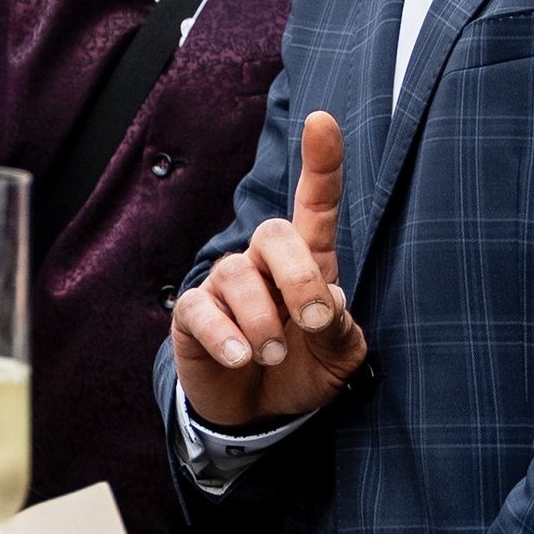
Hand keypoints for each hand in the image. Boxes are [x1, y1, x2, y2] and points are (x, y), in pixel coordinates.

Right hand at [172, 111, 368, 430]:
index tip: (321, 120)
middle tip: (313, 322)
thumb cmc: (305, 368)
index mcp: (309, 262)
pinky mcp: (192, 315)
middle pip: (275, 233)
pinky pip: (200, 309)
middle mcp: (264, 263)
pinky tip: (240, 357)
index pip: (316, 204)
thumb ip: (341, 329)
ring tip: (274, 355)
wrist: (258, 413)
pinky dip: (223, 334)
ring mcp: (225, 286)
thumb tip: (329, 300)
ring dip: (262, 319)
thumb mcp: (339, 356)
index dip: (321, 163)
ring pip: (236, 274)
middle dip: (299, 276)